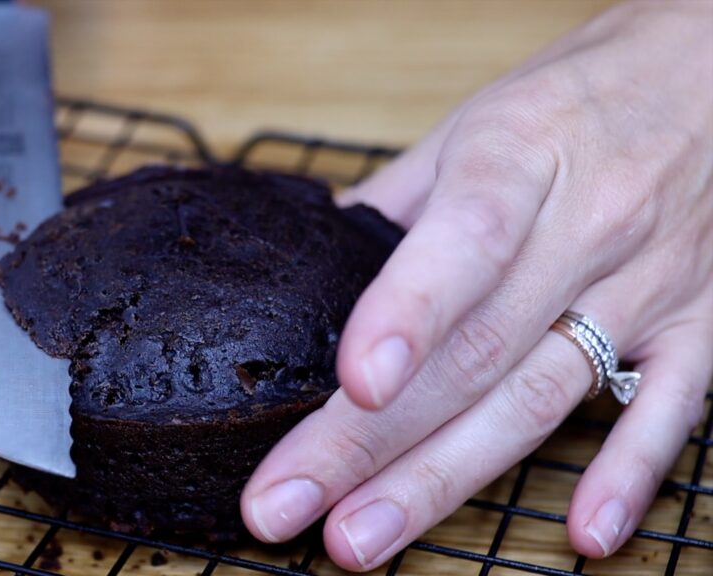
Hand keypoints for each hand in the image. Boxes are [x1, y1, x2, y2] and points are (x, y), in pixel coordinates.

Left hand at [241, 1, 712, 569]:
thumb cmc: (582, 95)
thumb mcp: (477, 118)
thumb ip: (401, 198)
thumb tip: (320, 260)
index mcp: (520, 157)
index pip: (463, 240)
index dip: (406, 314)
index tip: (353, 383)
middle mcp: (588, 227)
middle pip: (474, 351)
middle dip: (370, 441)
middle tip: (289, 506)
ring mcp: (649, 285)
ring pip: (541, 396)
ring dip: (445, 477)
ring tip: (363, 536)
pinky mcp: (701, 325)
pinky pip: (671, 408)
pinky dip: (627, 472)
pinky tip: (584, 536)